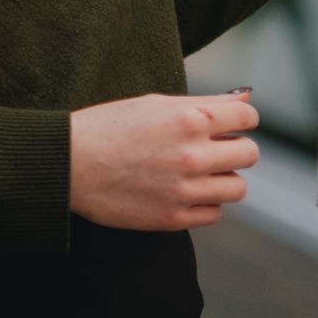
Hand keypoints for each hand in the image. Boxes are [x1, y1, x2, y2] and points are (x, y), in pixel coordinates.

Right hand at [67, 91, 259, 230]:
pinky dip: (204, 203)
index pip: (248, 118)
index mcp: (189, 119)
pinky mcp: (173, 218)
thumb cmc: (107, 127)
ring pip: (238, 188)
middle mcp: (192, 155)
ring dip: (222, 179)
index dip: (240, 120)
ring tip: (196, 173)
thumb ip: (206, 102)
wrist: (68, 164)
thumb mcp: (154, 104)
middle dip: (234, 149)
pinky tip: (181, 191)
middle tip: (211, 149)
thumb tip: (245, 98)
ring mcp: (184, 190)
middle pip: (250, 154)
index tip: (228, 125)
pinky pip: (214, 213)